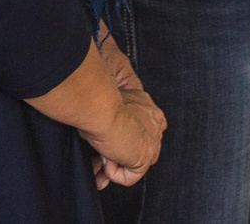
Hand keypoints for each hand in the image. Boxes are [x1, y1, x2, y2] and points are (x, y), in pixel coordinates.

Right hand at [86, 32, 157, 187]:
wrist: (100, 103)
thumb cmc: (97, 93)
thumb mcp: (104, 91)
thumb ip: (104, 92)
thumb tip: (94, 73)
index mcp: (147, 106)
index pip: (147, 127)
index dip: (124, 139)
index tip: (106, 141)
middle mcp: (154, 122)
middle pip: (138, 148)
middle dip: (117, 156)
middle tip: (99, 153)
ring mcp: (152, 140)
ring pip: (131, 163)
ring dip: (111, 162)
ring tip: (100, 150)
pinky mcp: (145, 157)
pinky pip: (130, 176)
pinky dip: (114, 171)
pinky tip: (108, 155)